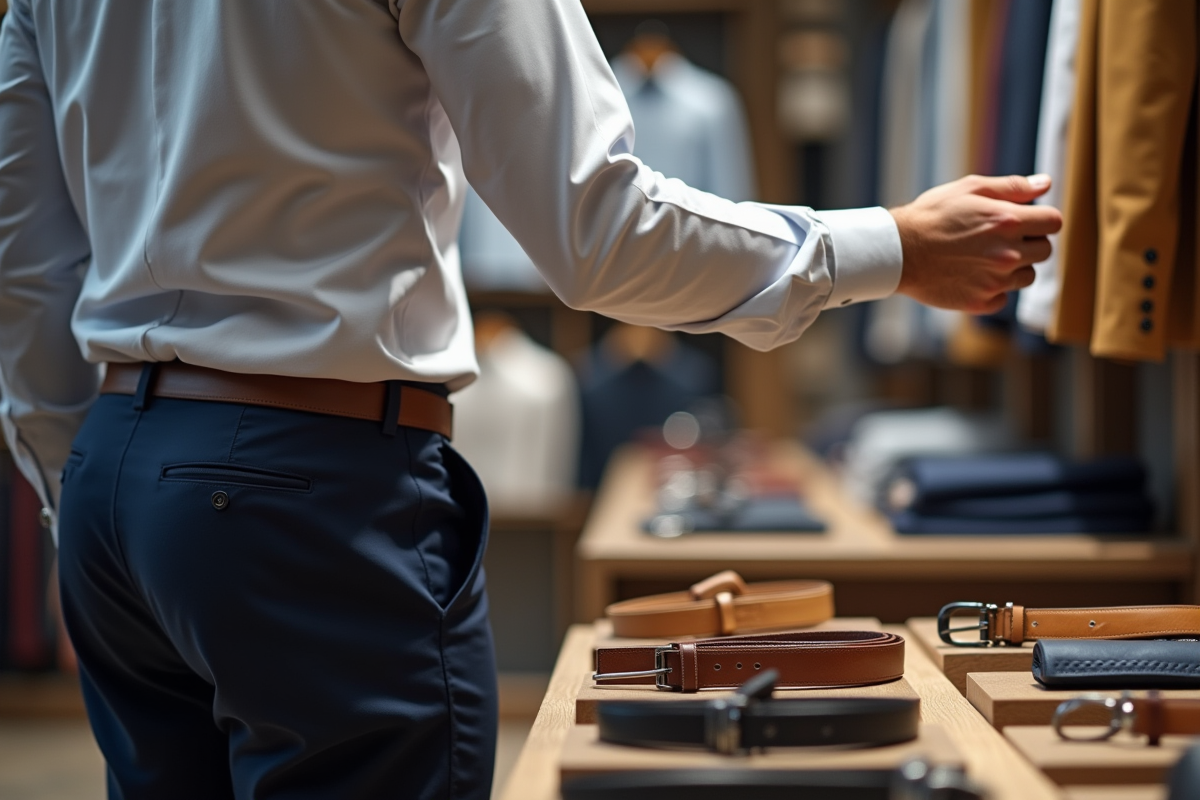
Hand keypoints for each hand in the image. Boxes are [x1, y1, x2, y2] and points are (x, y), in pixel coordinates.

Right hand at [888, 174, 1062, 314]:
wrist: (898, 251)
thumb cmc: (932, 215)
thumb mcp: (970, 189)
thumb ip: (1012, 187)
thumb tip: (1046, 184)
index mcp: (1008, 222)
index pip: (1054, 222)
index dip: (1041, 219)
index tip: (1025, 220)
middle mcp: (1007, 254)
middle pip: (1045, 251)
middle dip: (1030, 242)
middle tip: (1000, 238)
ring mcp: (995, 281)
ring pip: (1027, 276)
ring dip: (1014, 267)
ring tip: (984, 257)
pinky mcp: (981, 302)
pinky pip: (1003, 297)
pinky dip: (993, 289)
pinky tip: (971, 275)